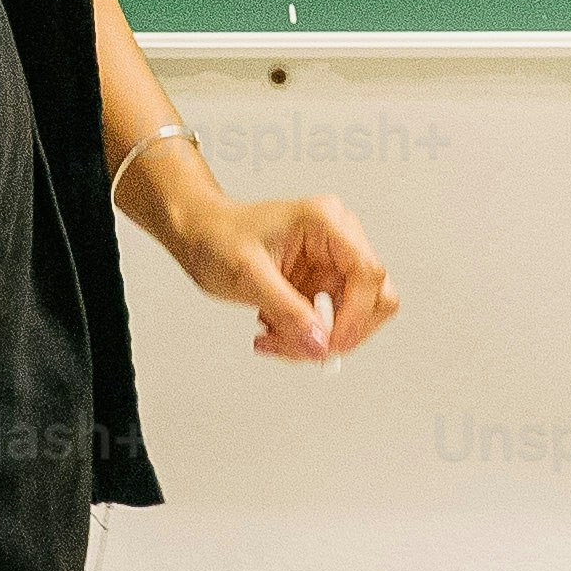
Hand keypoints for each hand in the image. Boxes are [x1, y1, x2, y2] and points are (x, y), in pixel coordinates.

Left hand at [166, 185, 393, 363]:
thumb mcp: (248, 274)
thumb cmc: (217, 235)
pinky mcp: (320, 284)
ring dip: (316, 339)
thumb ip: (288, 310)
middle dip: (339, 332)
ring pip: (352, 318)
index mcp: (327, 222)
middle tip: (301, 349)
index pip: (367, 273)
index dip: (355, 316)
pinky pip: (329, 322)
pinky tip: (270, 329)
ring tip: (272, 338)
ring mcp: (332, 263)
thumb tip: (320, 344)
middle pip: (373, 298)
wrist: (197, 232)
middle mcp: (338, 240)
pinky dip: (303, 335)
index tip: (328, 345)